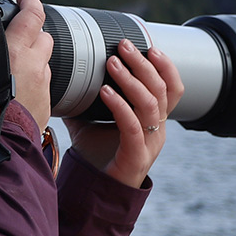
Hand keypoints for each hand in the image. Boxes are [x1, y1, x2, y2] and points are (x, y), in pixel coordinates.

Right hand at [0, 0, 53, 133]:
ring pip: (45, 61)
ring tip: (9, 65)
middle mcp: (34, 66)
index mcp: (14, 51)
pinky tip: (13, 89)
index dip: (29, 1)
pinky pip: (44, 84)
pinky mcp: (44, 106)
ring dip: (33, 56)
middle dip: (30, 30)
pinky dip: (32, 80)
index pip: (33, 14)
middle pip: (43, 35)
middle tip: (11, 35)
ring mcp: (42, 87)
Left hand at [63, 40, 184, 187]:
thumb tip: (64, 75)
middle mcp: (157, 129)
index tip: (148, 46)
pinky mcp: (136, 156)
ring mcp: (150, 143)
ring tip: (112, 63)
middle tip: (124, 45)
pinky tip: (105, 92)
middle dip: (143, 64)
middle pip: (161, 90)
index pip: (171, 88)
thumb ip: (84, 98)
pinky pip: (133, 127)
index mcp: (153, 119)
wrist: (97, 189)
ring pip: (150, 104)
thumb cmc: (97, 153)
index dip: (166, 66)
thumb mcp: (90, 119)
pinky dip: (119, 106)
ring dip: (131, 80)